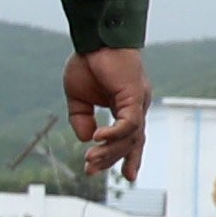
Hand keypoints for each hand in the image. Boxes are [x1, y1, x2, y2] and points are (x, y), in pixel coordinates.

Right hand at [62, 47, 149, 173]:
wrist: (95, 39)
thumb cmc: (89, 61)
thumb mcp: (77, 97)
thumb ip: (81, 118)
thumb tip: (87, 139)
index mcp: (126, 106)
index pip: (131, 137)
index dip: (130, 157)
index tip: (128, 177)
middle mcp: (136, 106)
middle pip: (132, 141)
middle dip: (113, 159)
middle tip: (91, 170)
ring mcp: (138, 102)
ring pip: (130, 136)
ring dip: (109, 151)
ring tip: (89, 160)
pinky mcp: (134, 96)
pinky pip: (128, 123)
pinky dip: (114, 134)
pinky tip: (97, 138)